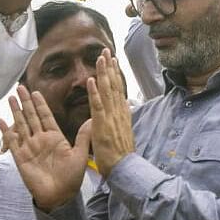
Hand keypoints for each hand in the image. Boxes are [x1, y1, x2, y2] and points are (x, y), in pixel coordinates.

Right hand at [0, 86, 90, 210]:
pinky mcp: (20, 157)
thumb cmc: (71, 178)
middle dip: (26, 102)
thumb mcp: (80, 155)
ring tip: (10, 98)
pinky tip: (1, 120)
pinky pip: (11, 141)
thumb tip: (93, 119)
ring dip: (16, 111)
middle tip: (20, 87)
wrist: (59, 196)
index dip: (40, 104)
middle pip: (31, 116)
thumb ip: (84, 136)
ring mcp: (30, 148)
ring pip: (21, 125)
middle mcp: (41, 140)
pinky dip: (6, 131)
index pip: (46, 116)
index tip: (36, 91)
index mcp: (55, 138)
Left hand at [86, 50, 134, 177]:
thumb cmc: (121, 154)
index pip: (118, 89)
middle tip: (106, 50)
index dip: (115, 73)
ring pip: (107, 90)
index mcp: (122, 113)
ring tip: (101, 57)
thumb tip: (126, 104)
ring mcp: (111, 117)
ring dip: (104, 73)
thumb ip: (124, 117)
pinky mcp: (103, 124)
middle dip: (110, 67)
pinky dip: (95, 91)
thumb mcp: (123, 132)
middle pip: (114, 85)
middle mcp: (118, 112)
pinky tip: (92, 79)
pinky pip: (98, 105)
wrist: (124, 168)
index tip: (113, 60)